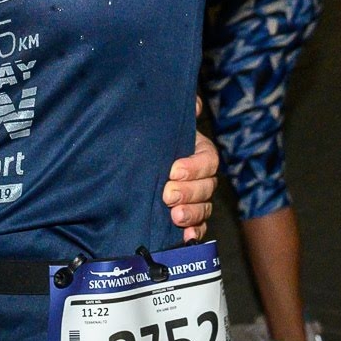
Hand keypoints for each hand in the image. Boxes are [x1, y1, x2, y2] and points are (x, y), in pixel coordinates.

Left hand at [162, 106, 220, 241]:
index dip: (194, 167)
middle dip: (189, 192)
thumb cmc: (151, 136)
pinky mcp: (187, 217)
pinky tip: (185, 237)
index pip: (208, 160)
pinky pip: (198, 227)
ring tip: (175, 216)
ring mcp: (195, 198)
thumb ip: (180, 110)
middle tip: (167, 194)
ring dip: (192, 214)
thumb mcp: (161, 120)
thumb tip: (193, 103)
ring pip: (204, 208)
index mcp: (198, 151)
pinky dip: (194, 232)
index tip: (173, 170)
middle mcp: (200, 176)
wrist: (132, 156)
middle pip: (207, 187)